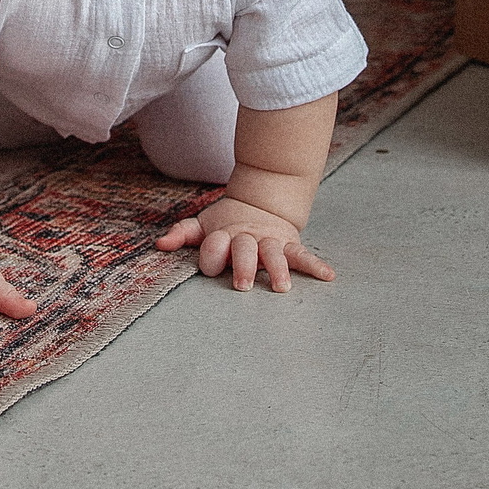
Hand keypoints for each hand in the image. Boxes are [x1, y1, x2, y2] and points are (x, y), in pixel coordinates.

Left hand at [156, 195, 334, 292]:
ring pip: (275, 254)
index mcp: (225, 235)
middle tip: (242, 284)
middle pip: (245, 250)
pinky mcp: (289, 245)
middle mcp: (248, 238)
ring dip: (277, 269)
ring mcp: (270, 241)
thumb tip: (160, 244)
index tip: (213, 263)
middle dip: (243, 265)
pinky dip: (316, 264)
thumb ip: (182, 233)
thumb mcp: (203, 225)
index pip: (214, 248)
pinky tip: (328, 276)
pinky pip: (303, 255)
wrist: (260, 201)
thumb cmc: (227, 223)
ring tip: (281, 287)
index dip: (211, 253)